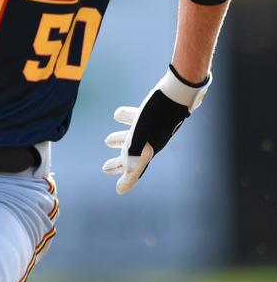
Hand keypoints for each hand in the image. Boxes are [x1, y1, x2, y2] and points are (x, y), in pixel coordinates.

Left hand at [101, 65, 210, 194]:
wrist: (177, 92)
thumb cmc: (157, 114)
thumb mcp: (141, 136)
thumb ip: (132, 156)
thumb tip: (125, 178)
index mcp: (147, 150)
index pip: (135, 170)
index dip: (127, 181)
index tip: (118, 190)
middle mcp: (151, 141)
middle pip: (132, 156)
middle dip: (118, 163)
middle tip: (105, 169)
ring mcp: (153, 127)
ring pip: (133, 138)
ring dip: (119, 141)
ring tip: (107, 141)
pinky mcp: (152, 114)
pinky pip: (136, 119)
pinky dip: (126, 119)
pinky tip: (118, 115)